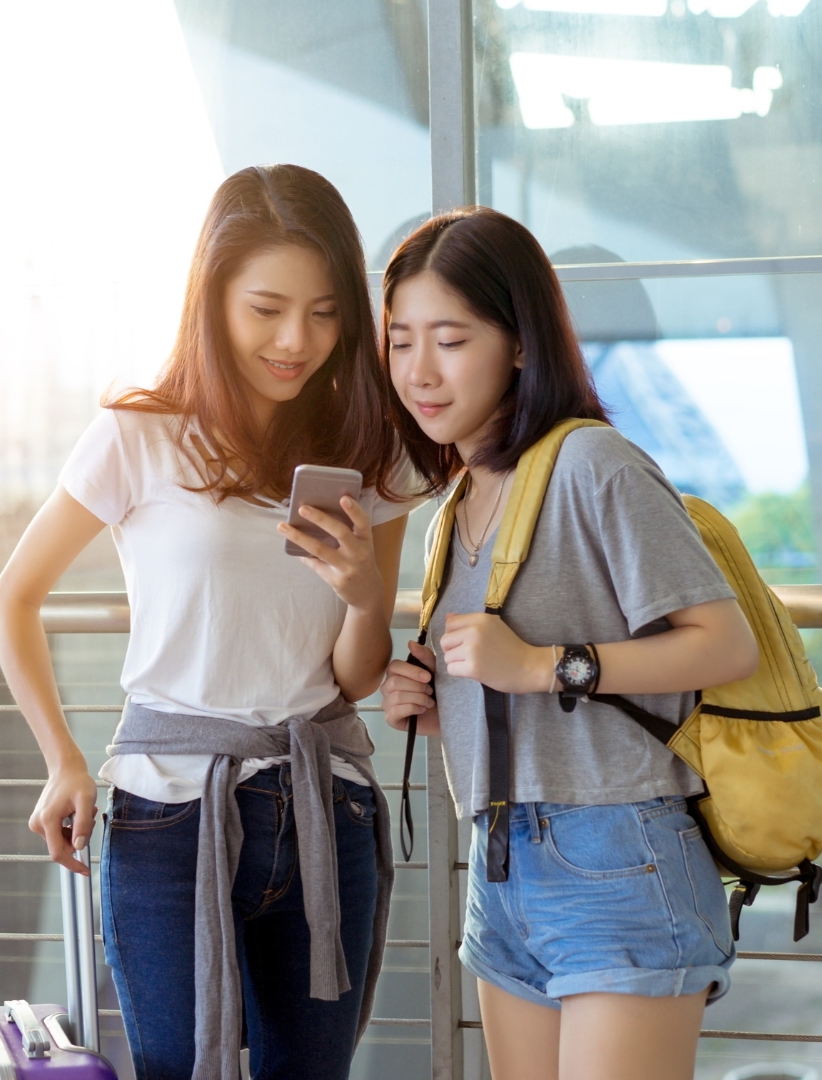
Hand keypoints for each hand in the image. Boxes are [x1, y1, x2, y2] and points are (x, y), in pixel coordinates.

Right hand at [29, 764, 98, 875]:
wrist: (65, 769)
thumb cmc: (77, 781)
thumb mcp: (86, 800)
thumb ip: (83, 824)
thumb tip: (79, 847)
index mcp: (47, 821)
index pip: (58, 853)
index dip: (73, 864)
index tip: (86, 870)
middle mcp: (38, 824)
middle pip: (62, 846)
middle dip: (79, 837)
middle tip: (89, 816)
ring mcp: (37, 823)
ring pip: (61, 840)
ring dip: (76, 831)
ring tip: (83, 811)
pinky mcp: (40, 821)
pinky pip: (58, 833)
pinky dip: (70, 827)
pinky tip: (76, 812)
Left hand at [278, 497, 383, 612]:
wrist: (367, 592)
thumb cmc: (360, 561)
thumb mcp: (360, 546)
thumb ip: (347, 531)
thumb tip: (315, 513)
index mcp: (366, 540)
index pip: (363, 522)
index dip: (354, 510)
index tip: (343, 497)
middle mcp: (359, 553)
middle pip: (340, 533)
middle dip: (321, 519)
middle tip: (302, 508)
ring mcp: (347, 568)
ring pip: (320, 549)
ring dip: (299, 537)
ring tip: (283, 526)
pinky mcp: (336, 580)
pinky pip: (314, 564)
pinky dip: (302, 555)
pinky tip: (290, 546)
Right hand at [381, 640, 439, 733]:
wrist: (446, 716)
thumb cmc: (439, 693)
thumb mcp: (435, 671)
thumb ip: (424, 657)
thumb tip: (410, 643)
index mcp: (397, 674)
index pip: (394, 666)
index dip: (411, 671)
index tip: (429, 677)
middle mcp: (388, 687)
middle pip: (394, 682)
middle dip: (417, 687)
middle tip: (430, 691)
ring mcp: (388, 703)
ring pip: (396, 696)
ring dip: (418, 698)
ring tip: (429, 702)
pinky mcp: (391, 719)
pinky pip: (395, 710)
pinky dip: (412, 708)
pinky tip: (422, 709)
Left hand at [440, 612, 550, 693]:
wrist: (529, 667)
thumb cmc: (511, 647)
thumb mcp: (493, 626)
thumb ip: (470, 621)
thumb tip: (447, 617)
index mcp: (480, 619)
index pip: (449, 624)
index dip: (453, 635)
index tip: (464, 642)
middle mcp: (474, 631)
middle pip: (444, 641)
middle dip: (452, 650)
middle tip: (468, 656)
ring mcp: (473, 650)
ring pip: (447, 657)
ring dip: (457, 662)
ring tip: (474, 663)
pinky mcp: (473, 668)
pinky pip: (451, 669)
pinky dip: (460, 672)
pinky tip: (474, 671)